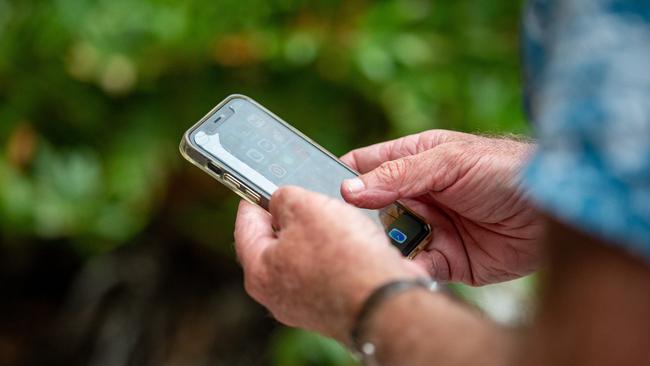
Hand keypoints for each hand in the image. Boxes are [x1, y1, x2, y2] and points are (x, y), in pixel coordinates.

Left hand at [234, 186, 425, 340]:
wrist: (387, 302)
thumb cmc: (344, 257)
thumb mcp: (306, 207)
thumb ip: (283, 198)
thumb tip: (281, 201)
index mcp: (259, 271)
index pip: (245, 226)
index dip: (254, 199)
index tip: (261, 187)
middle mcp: (277, 295)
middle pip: (274, 245)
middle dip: (288, 219)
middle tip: (303, 198)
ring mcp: (306, 306)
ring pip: (303, 259)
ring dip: (316, 238)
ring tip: (335, 220)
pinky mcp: (333, 309)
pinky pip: (327, 273)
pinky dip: (335, 257)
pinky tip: (353, 244)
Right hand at [341, 130, 542, 284]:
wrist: (556, 212)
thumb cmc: (504, 170)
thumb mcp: (448, 162)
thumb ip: (398, 174)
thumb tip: (348, 189)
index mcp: (413, 161)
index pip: (363, 167)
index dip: (338, 179)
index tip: (315, 195)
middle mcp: (416, 196)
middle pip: (369, 210)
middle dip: (355, 222)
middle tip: (338, 233)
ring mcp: (429, 228)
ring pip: (388, 242)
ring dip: (380, 248)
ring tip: (370, 253)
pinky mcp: (446, 260)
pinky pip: (415, 267)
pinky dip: (406, 271)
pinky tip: (400, 271)